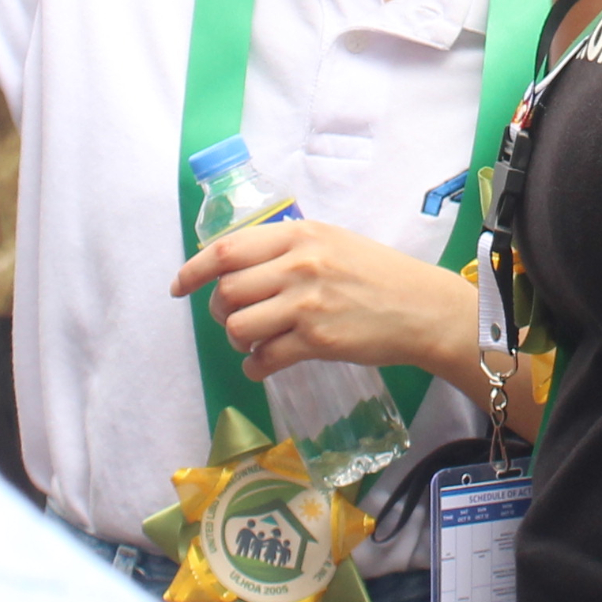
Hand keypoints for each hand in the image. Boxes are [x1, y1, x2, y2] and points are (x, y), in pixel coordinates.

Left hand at [168, 221, 476, 381]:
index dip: (194, 270)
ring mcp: (307, 304)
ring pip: (240, 325)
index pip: (227, 250)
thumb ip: (288, 248)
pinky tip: (261, 365)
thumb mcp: (332, 242)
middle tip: (232, 319)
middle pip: (228, 290)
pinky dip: (254, 366)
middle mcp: (300, 265)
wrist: (422, 308)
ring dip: (236, 339)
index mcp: (300, 234)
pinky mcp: (317, 340)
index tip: (179, 286)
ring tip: (252, 342)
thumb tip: (239, 265)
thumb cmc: (378, 274)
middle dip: (220, 310)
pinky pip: (265, 358)